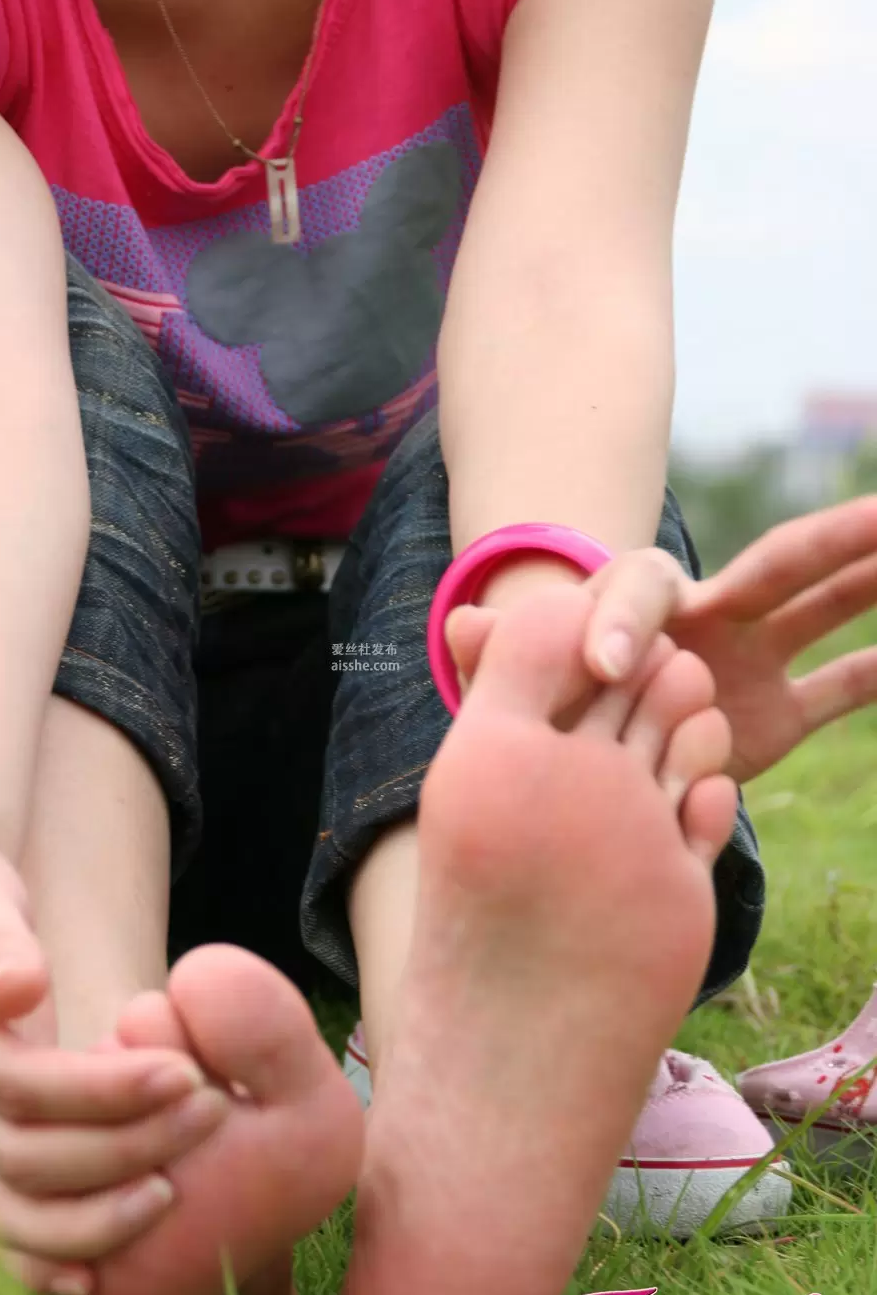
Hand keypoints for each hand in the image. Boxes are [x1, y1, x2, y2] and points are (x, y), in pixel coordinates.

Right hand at [0, 831, 224, 1278]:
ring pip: (15, 1207)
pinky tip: (106, 1276)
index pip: (19, 1085)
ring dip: (95, 1214)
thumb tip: (18, 994)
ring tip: (175, 1189)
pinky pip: (9, 1226)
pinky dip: (49, 1259)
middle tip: (210, 1112)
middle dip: (122, 1145)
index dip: (102, 1092)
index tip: (183, 1072)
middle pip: (25, 1155)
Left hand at [448, 497, 876, 782]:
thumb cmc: (550, 709)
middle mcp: (706, 618)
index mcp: (637, 606)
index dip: (623, 621)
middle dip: (832, 542)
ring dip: (870, 583)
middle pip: (777, 567)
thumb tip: (459, 628)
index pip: (640, 592)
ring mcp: (749, 662)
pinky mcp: (777, 714)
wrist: (592, 752)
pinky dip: (873, 675)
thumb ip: (503, 657)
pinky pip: (838, 691)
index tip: (603, 671)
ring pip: (823, 613)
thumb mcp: (519, 690)